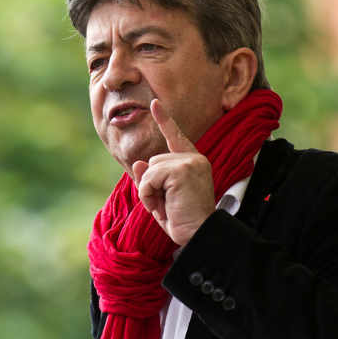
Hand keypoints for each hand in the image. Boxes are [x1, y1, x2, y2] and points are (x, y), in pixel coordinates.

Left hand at [131, 99, 214, 245]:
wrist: (198, 235)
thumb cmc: (182, 220)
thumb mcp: (161, 197)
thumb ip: (151, 179)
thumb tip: (139, 162)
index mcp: (193, 162)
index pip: (175, 137)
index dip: (165, 120)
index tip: (155, 103)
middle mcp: (194, 158)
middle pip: (154, 161)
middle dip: (151, 185)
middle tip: (166, 205)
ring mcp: (189, 162)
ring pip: (149, 169)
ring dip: (149, 191)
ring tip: (166, 206)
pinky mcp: (182, 170)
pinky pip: (149, 177)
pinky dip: (148, 194)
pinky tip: (162, 206)